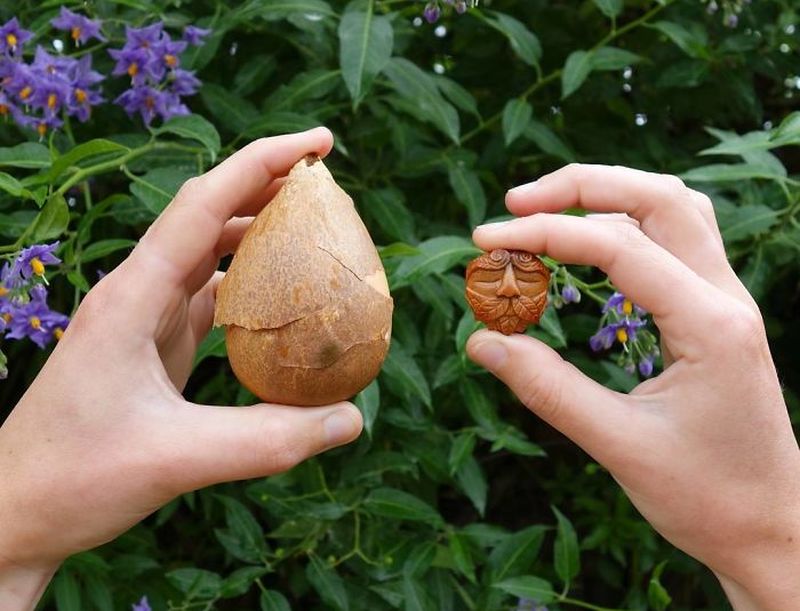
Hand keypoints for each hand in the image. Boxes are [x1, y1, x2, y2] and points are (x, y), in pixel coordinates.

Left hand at [0, 128, 362, 606]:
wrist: (13, 514)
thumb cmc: (71, 479)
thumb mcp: (175, 459)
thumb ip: (268, 440)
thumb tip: (351, 419)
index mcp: (134, 296)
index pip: (205, 204)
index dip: (265, 162)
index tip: (321, 144)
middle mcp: (138, 294)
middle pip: (211, 216)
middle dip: (270, 188)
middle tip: (330, 187)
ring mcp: (144, 320)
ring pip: (210, 256)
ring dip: (260, 236)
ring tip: (315, 233)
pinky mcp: (152, 348)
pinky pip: (208, 300)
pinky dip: (249, 288)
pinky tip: (280, 300)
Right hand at [466, 164, 799, 609]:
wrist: (773, 526)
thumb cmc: (706, 498)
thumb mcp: (619, 446)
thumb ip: (547, 388)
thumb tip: (480, 341)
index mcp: (709, 326)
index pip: (618, 246)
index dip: (544, 234)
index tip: (484, 242)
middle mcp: (726, 298)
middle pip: (658, 197)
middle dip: (581, 186)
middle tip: (514, 203)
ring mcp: (728, 300)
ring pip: (674, 208)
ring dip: (609, 194)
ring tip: (547, 210)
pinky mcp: (719, 312)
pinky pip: (679, 238)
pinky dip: (630, 222)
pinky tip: (593, 241)